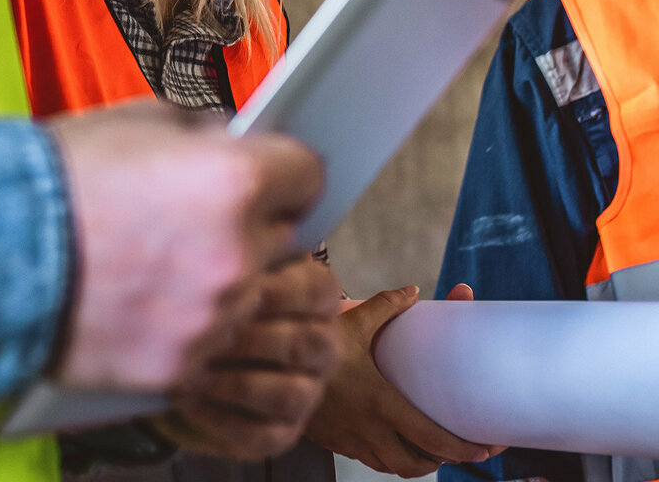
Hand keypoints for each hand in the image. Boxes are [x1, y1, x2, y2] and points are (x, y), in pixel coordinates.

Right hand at [46, 100, 323, 392]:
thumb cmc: (57, 179)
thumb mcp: (136, 121)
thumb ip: (200, 131)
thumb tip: (231, 139)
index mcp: (232, 180)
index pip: (307, 172)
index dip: (284, 166)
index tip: (271, 172)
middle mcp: (235, 252)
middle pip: (284, 236)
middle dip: (250, 222)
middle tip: (196, 214)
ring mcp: (212, 317)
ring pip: (248, 293)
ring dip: (219, 276)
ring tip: (156, 258)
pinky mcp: (183, 365)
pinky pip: (210, 338)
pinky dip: (187, 321)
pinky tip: (140, 296)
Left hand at [155, 255, 342, 459]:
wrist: (188, 343)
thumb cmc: (208, 286)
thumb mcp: (225, 254)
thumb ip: (237, 238)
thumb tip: (237, 221)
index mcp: (316, 296)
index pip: (319, 289)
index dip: (281, 289)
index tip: (241, 285)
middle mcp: (322, 346)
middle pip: (307, 344)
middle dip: (253, 336)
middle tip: (207, 328)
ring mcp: (307, 393)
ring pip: (288, 394)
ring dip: (235, 381)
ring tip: (190, 365)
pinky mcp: (281, 432)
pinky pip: (259, 435)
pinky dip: (219, 417)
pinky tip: (183, 393)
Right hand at [305, 282, 502, 475]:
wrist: (269, 363)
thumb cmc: (315, 342)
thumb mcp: (352, 321)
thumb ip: (386, 306)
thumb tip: (415, 291)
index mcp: (380, 400)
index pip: (432, 438)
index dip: (464, 448)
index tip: (486, 446)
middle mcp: (368, 427)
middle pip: (417, 464)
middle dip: (444, 462)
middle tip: (463, 450)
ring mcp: (351, 439)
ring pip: (394, 468)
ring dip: (417, 463)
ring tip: (431, 449)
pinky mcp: (336, 443)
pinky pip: (371, 462)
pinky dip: (389, 459)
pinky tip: (394, 443)